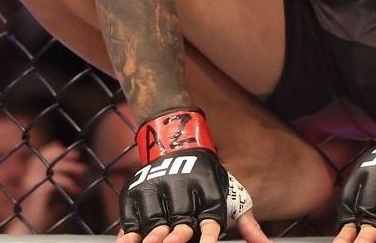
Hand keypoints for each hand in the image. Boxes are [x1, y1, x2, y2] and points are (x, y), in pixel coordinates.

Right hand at [9, 142, 88, 233]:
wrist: (29, 233)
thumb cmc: (41, 217)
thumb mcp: (51, 195)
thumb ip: (59, 182)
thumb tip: (76, 169)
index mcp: (30, 176)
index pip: (42, 154)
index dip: (57, 150)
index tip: (73, 153)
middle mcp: (29, 177)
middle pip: (48, 156)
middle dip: (66, 156)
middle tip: (79, 158)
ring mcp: (32, 185)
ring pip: (55, 167)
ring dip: (72, 168)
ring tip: (82, 174)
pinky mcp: (38, 194)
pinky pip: (57, 181)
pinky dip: (70, 183)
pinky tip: (76, 190)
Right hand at [117, 108, 265, 242]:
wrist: (179, 142)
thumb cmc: (209, 179)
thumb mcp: (231, 196)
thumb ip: (248, 224)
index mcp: (208, 195)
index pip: (209, 222)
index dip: (208, 237)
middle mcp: (183, 193)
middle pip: (179, 222)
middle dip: (175, 236)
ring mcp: (159, 190)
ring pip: (154, 219)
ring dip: (152, 236)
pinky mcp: (138, 191)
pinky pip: (132, 215)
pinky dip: (129, 231)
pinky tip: (128, 242)